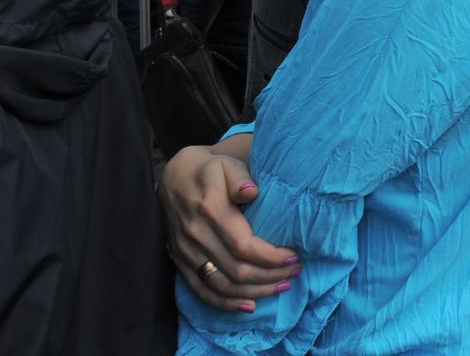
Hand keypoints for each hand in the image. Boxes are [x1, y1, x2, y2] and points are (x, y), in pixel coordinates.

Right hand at [159, 144, 298, 311]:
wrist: (174, 177)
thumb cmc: (211, 170)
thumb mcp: (227, 164)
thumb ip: (240, 178)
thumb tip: (252, 192)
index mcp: (209, 209)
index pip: (243, 245)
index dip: (270, 257)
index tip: (293, 257)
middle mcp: (195, 234)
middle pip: (236, 269)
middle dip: (270, 276)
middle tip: (294, 273)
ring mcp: (186, 251)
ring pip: (222, 284)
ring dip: (254, 291)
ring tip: (281, 287)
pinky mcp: (180, 261)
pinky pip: (201, 290)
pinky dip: (225, 302)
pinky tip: (249, 305)